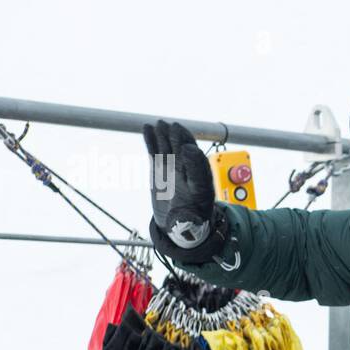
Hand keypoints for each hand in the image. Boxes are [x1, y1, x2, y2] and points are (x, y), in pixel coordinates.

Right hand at [143, 120, 217, 248]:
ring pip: (169, 149)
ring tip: (160, 124)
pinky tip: (147, 128)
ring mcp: (173, 170)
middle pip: (183, 152)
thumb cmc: (189, 223)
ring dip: (164, 136)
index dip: (193, 157)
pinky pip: (155, 152)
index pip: (199, 167)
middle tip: (173, 128)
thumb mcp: (190, 221)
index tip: (187, 148)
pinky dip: (151, 140)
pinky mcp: (160, 169)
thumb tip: (188, 209)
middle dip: (179, 140)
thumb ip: (189, 214)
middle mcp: (188, 174)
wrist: (178, 224)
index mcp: (201, 185)